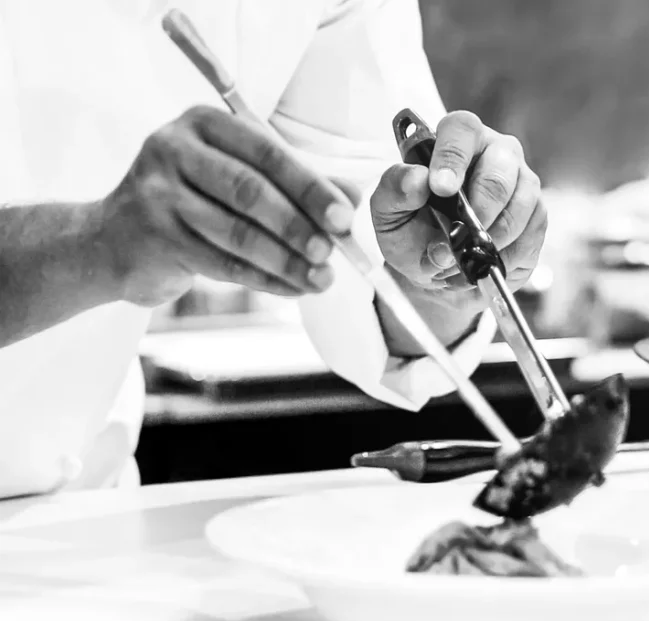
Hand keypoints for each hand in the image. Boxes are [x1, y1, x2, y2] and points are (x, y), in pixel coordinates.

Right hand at [97, 106, 353, 306]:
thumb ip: (295, 182)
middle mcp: (174, 149)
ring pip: (236, 233)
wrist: (115, 239)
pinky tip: (293, 289)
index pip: (267, 152)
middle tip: (331, 251)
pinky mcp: (154, 238)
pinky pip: (222, 264)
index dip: (310, 186)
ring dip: (286, 261)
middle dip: (298, 225)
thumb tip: (353, 197)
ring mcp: (157, 194)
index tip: (344, 216)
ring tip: (321, 279)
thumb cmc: (194, 199)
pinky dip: (264, 279)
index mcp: (204, 123)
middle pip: (250, 190)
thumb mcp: (240, 176)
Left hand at [370, 111, 546, 351]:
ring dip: (493, 236)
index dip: (452, 157)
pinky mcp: (537, 215)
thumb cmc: (412, 232)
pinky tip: (487, 261)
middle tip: (459, 236)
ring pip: (523, 202)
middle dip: (479, 208)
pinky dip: (507, 254)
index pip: (461, 130)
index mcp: (456, 140)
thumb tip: (416, 180)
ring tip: (468, 256)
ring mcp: (522, 183)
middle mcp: (495, 153)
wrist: (438, 271)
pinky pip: (532, 232)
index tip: (440, 189)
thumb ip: (394, 191)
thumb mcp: (387, 215)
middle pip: (500, 168)